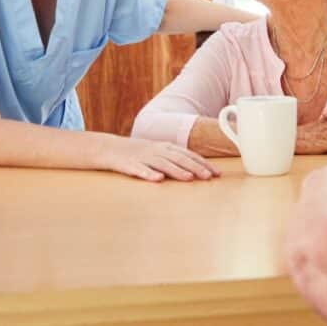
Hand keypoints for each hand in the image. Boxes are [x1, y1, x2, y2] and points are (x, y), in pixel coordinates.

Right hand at [100, 137, 220, 181]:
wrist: (109, 148)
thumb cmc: (138, 153)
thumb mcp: (159, 152)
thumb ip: (176, 158)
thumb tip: (197, 169)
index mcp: (166, 147)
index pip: (188, 155)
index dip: (203, 163)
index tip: (216, 173)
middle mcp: (157, 151)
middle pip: (179, 159)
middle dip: (195, 168)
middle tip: (209, 177)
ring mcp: (144, 157)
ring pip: (163, 164)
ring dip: (177, 171)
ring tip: (189, 178)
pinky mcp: (129, 165)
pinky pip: (140, 170)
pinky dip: (149, 174)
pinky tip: (158, 180)